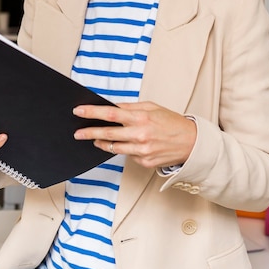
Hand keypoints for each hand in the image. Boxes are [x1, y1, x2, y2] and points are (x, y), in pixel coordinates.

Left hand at [73, 101, 196, 168]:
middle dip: (89, 132)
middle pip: (107, 133)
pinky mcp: (144, 162)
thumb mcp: (151, 107)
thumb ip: (130, 108)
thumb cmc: (171, 122)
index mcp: (141, 118)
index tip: (79, 111)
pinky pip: (127, 155)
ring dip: (102, 142)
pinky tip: (126, 144)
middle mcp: (140, 135)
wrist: (191, 142)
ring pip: (114, 147)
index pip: (110, 114)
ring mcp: (141, 151)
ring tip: (94, 138)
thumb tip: (111, 107)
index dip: (92, 112)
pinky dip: (124, 149)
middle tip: (78, 132)